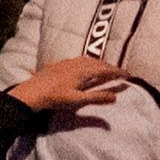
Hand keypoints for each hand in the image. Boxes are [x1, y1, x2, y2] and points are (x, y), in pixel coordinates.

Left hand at [7, 53, 135, 117]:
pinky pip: (77, 60)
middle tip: (119, 72)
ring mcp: (66, 62)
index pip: (105, 70)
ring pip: (87, 60)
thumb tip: (115, 97)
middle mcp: (76, 63)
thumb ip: (96, 98)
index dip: (118, 72)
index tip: (128, 75)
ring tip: (104, 69)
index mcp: (83, 71)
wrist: (31, 93)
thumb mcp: (77, 100)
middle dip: (109, 67)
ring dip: (98, 63)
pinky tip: (83, 67)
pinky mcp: (58, 64)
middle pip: (97, 63)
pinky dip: (87, 63)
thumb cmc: (54, 98)